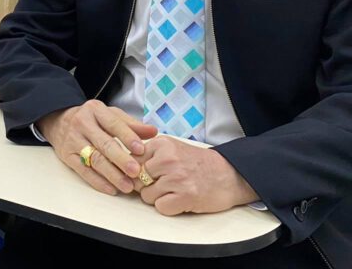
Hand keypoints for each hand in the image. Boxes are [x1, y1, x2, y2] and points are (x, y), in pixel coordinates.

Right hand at [38, 100, 157, 195]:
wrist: (59, 120)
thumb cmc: (92, 119)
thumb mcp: (110, 114)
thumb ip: (131, 124)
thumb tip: (153, 132)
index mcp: (96, 110)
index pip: (113, 123)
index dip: (128, 137)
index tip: (141, 149)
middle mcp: (83, 124)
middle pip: (104, 144)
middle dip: (121, 159)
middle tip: (136, 172)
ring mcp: (73, 140)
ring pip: (94, 159)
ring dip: (112, 175)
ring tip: (128, 186)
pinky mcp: (67, 155)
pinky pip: (83, 171)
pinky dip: (98, 182)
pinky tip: (112, 189)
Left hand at [134, 136, 258, 214]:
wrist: (228, 174)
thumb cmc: (197, 163)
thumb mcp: (171, 148)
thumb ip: (148, 153)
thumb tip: (123, 166)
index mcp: (162, 144)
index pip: (131, 160)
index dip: (136, 171)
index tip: (146, 174)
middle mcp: (167, 159)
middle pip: (136, 179)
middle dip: (146, 185)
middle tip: (164, 184)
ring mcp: (177, 178)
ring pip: (146, 195)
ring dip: (157, 198)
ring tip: (173, 191)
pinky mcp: (186, 196)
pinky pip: (160, 207)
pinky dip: (167, 207)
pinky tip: (179, 200)